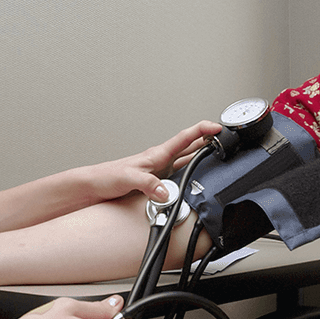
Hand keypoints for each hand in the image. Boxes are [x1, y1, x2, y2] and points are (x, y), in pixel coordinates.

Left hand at [86, 121, 221, 203]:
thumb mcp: (127, 179)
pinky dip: (192, 175)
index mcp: (156, 155)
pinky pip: (180, 176)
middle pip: (191, 146)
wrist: (92, 187)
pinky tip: (197, 181)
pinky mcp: (156, 182)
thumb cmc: (105, 177)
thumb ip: (147, 184)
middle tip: (227, 139)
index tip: (218, 127)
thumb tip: (165, 191)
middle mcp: (160, 161)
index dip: (202, 130)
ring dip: (203, 156)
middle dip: (209, 140)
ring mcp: (159, 171)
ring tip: (219, 155)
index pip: (185, 137)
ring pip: (188, 160)